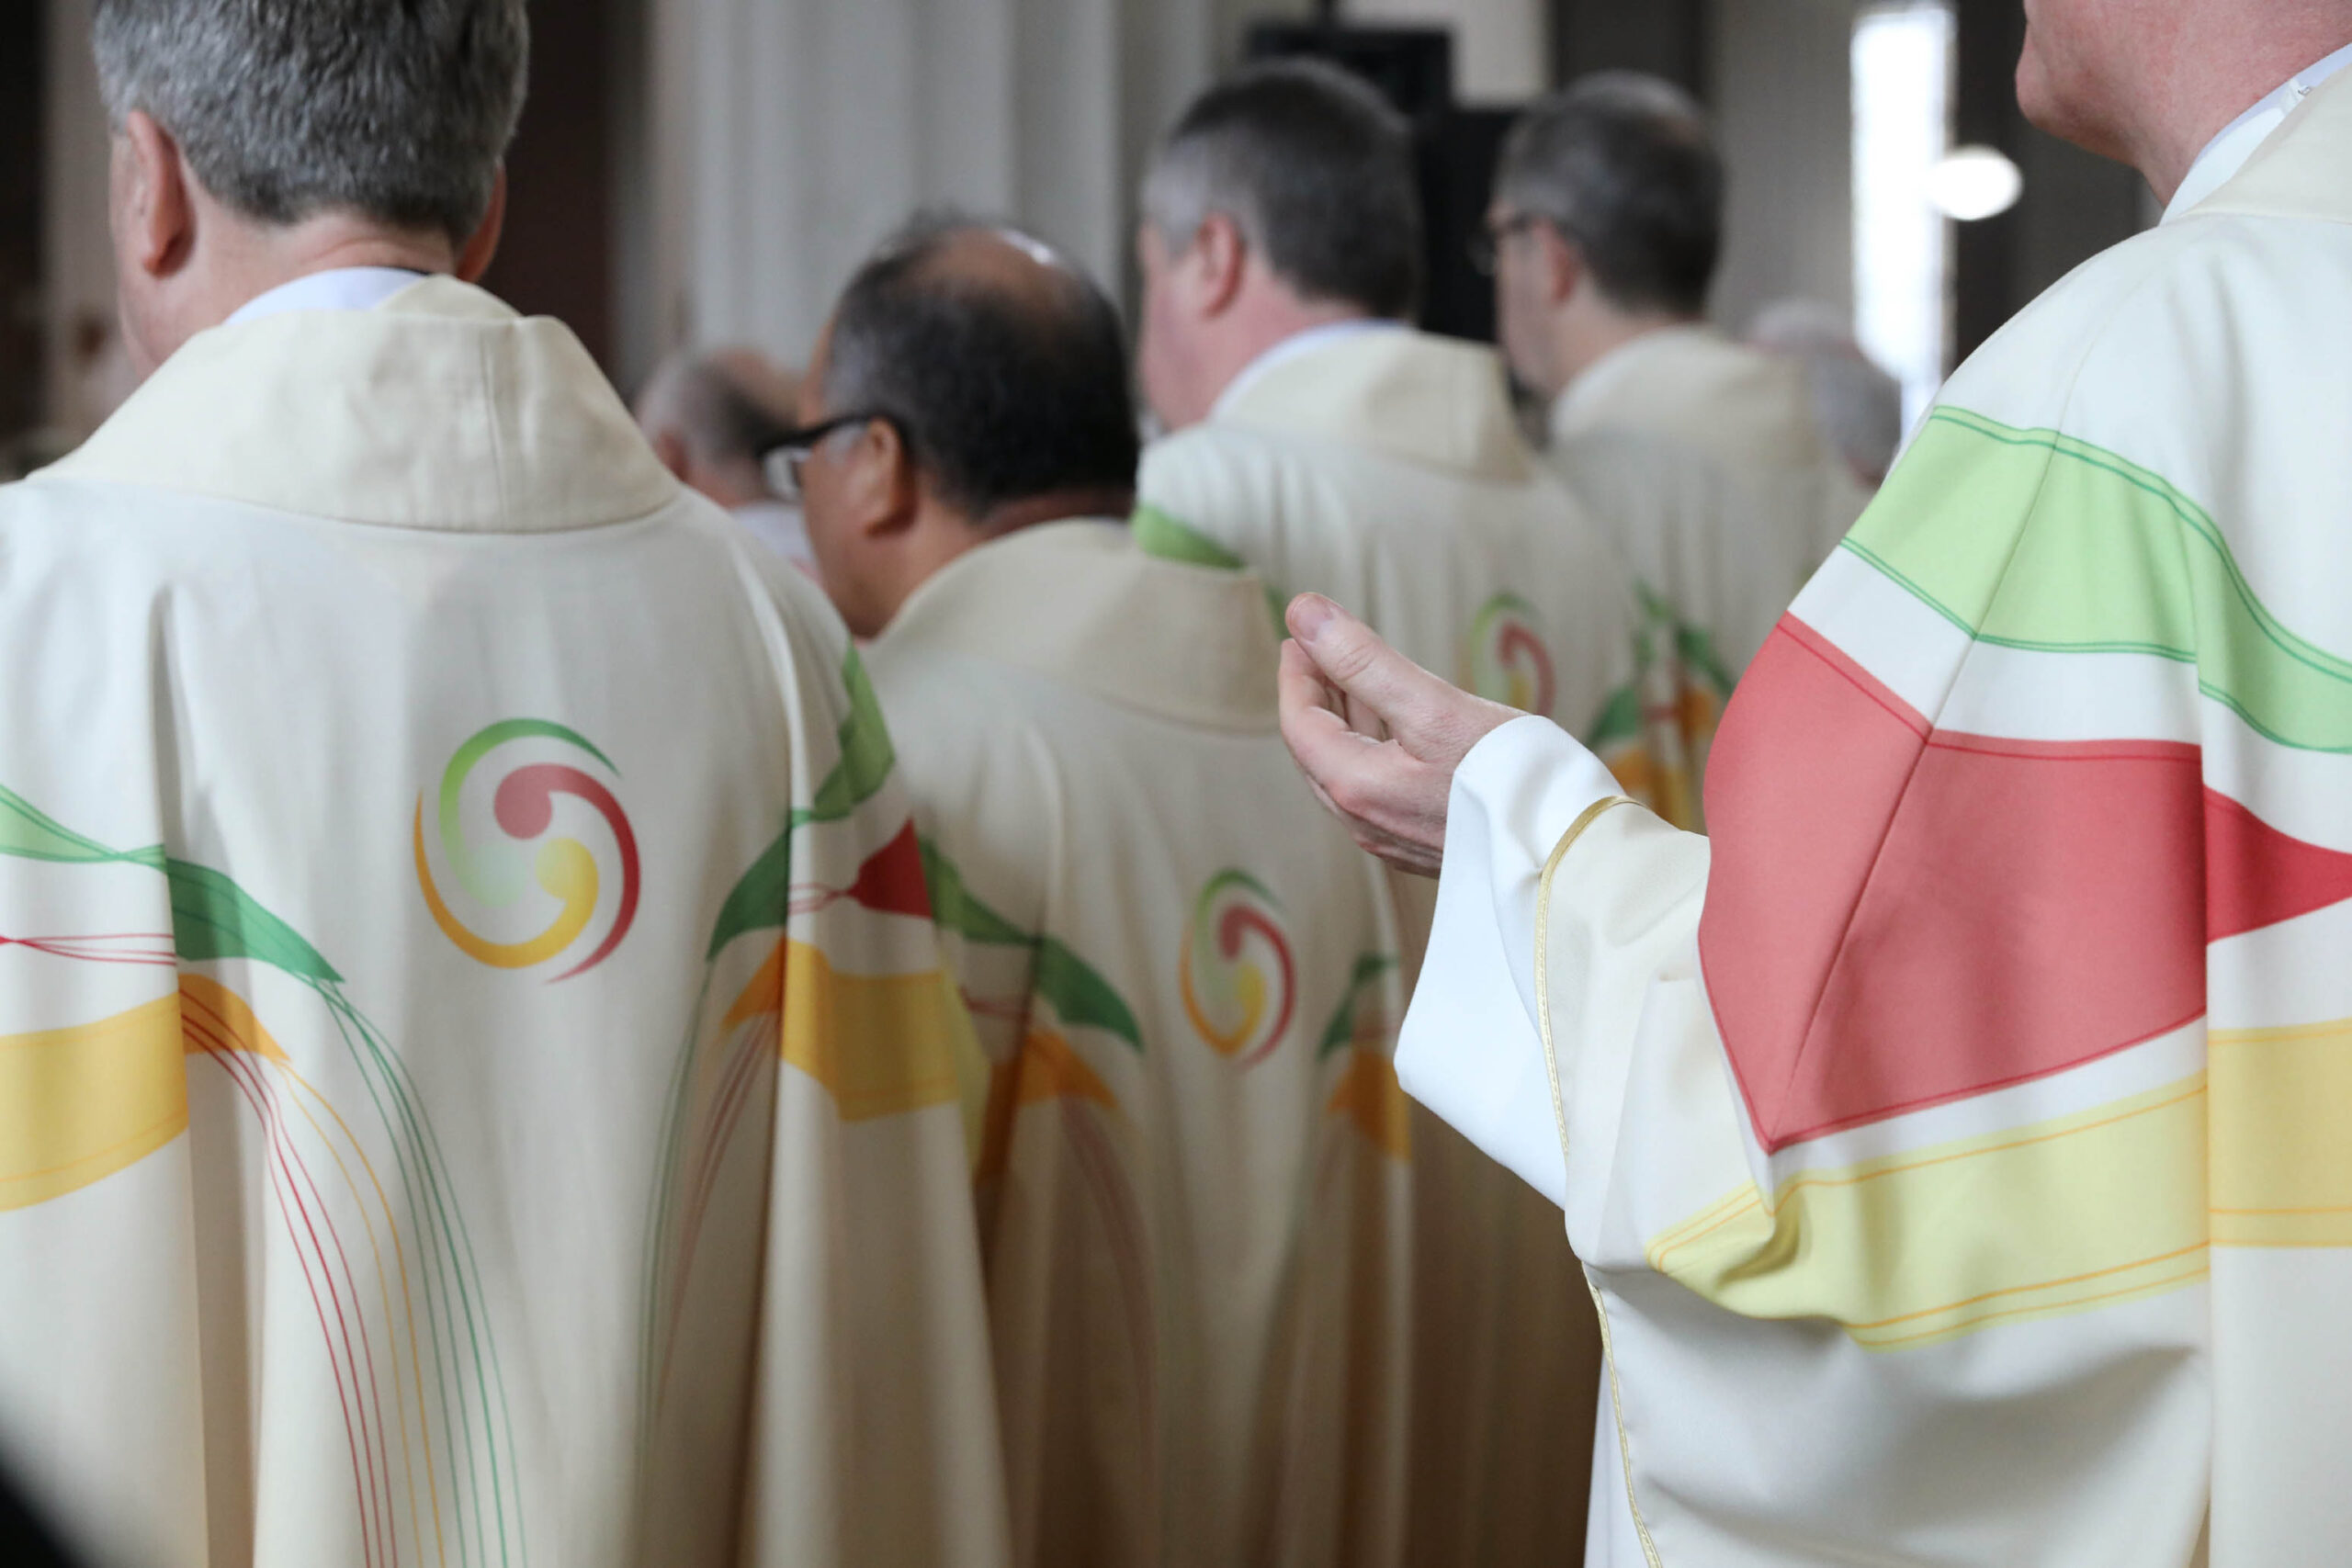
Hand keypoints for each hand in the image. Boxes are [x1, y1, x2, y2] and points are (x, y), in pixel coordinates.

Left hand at [1278, 593, 1521, 876]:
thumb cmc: (1510, 777)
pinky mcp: (1425, 843)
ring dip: (1345, 719)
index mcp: (1357, 787)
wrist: (1570, 850)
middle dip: (1316, 694)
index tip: (1301, 634)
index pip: (1299, 725)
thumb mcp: (1434, 706)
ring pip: (1349, 769)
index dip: (1296, 674)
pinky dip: (1375, 745)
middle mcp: (1366, 820)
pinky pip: (1380, 786)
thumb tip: (1303, 612)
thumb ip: (1364, 660)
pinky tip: (1398, 726)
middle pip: (1318, 749)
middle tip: (1318, 649)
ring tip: (1352, 676)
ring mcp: (1395, 837)